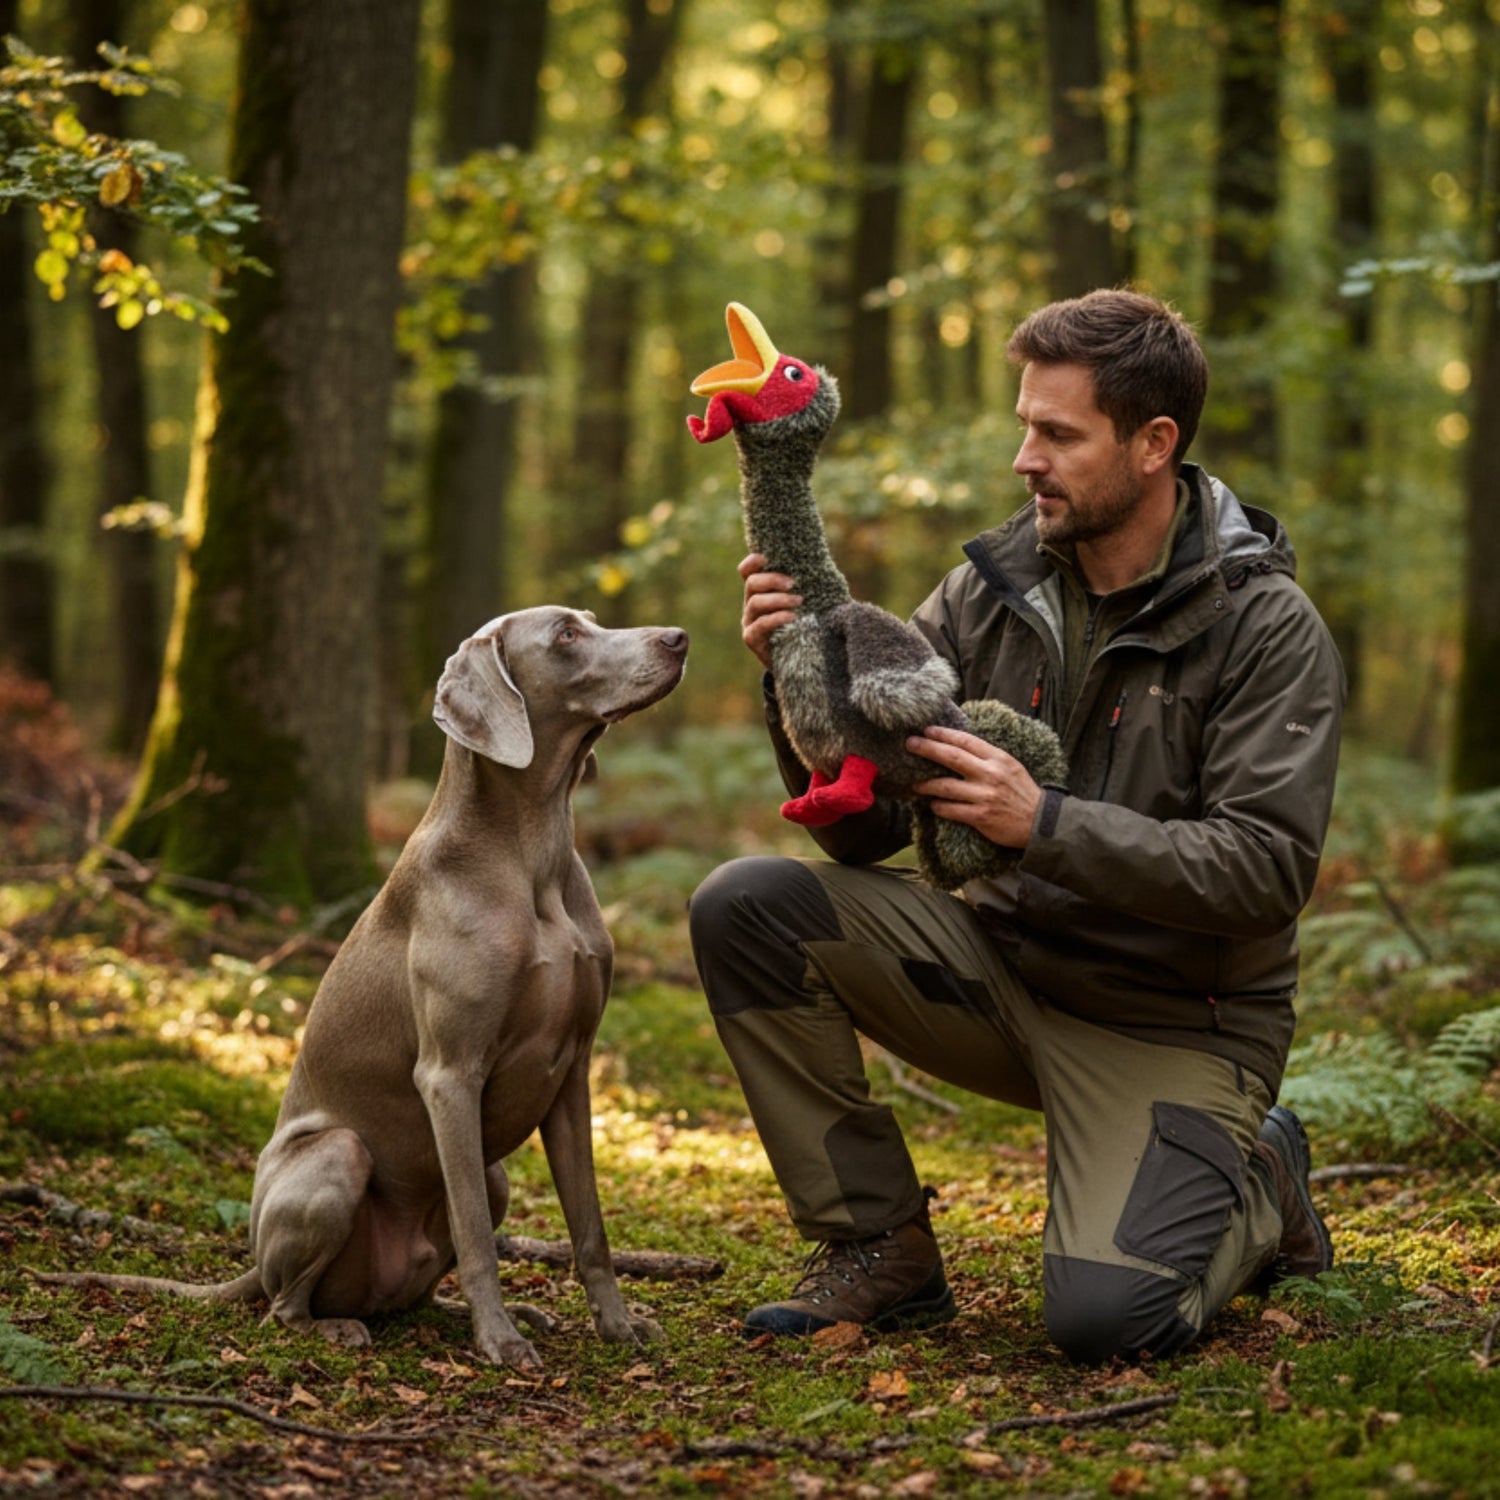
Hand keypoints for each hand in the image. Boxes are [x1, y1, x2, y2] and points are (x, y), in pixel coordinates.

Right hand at [739, 552, 800, 669]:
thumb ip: (808, 587)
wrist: (798, 662)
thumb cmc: (805, 626)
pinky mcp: (751, 639)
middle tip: (792, 583)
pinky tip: (792, 616)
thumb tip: (826, 569)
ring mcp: (749, 622)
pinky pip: (760, 625)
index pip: (747, 571)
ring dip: (778, 599)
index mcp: (761, 591)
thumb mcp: (806, 604)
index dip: (752, 562)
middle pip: (751, 583)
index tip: (766, 557)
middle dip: (771, 579)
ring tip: (799, 601)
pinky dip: (776, 618)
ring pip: (755, 603)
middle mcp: (751, 604)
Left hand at [908, 725, 1042, 847]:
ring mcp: (984, 796)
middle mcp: (990, 774)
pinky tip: (933, 805)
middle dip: (928, 749)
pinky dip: (939, 806)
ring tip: (914, 784)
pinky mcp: (981, 816)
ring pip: (946, 786)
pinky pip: (951, 810)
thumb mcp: (1011, 766)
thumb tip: (959, 747)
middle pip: (952, 757)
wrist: (1040, 822)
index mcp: (998, 758)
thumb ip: (987, 757)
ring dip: (926, 784)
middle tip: (910, 744)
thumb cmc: (1022, 792)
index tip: (927, 730)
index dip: (944, 734)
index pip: (966, 741)